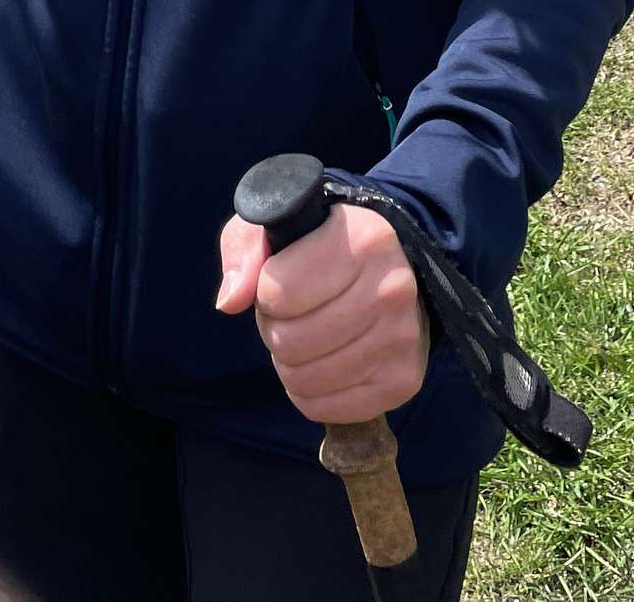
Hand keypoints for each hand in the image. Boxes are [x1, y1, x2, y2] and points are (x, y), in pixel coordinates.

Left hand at [214, 203, 427, 426]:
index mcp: (363, 239)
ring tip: (305, 336)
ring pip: (305, 379)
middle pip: (290, 342)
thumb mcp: (280, 223)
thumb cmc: (325, 245)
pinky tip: (321, 363)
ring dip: (290, 363)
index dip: (265, 293)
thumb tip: (229, 302)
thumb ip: (245, 250)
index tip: (280, 281)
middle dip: (275, 330)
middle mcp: (391, 289)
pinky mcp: (403, 381)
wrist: (394, 270)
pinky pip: (326, 409)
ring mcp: (402, 339)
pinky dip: (309, 394)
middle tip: (290, 315)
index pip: (279, 293)